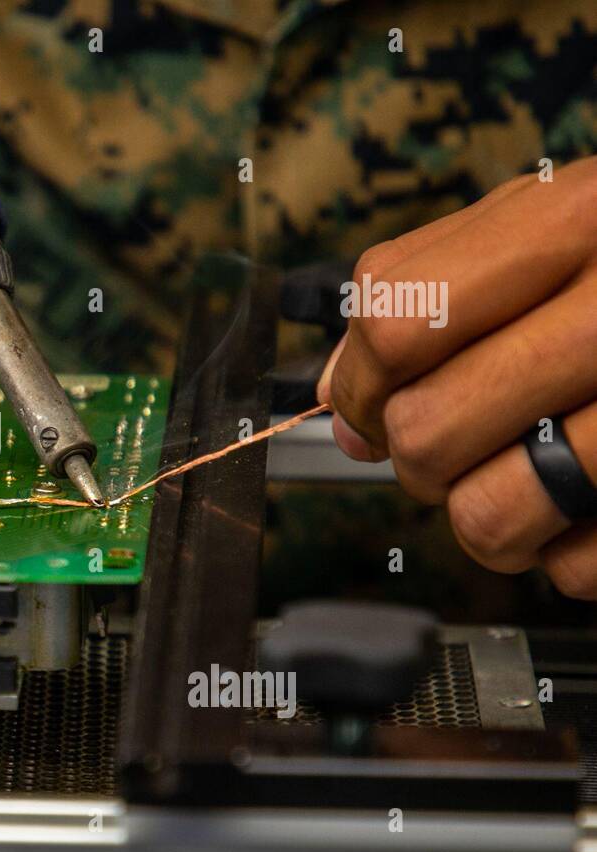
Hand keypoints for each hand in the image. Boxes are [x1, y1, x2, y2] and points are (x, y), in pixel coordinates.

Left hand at [318, 156, 596, 597]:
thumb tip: (339, 397)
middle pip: (426, 432)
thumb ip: (426, 288)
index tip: (372, 401)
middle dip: (420, 455)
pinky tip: (592, 499)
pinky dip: (568, 553)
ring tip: (524, 474)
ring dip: (486, 516)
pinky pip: (574, 570)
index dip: (362, 381)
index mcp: (576, 222)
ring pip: (486, 519)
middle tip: (463, 437)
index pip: (394, 325)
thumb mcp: (548, 223)